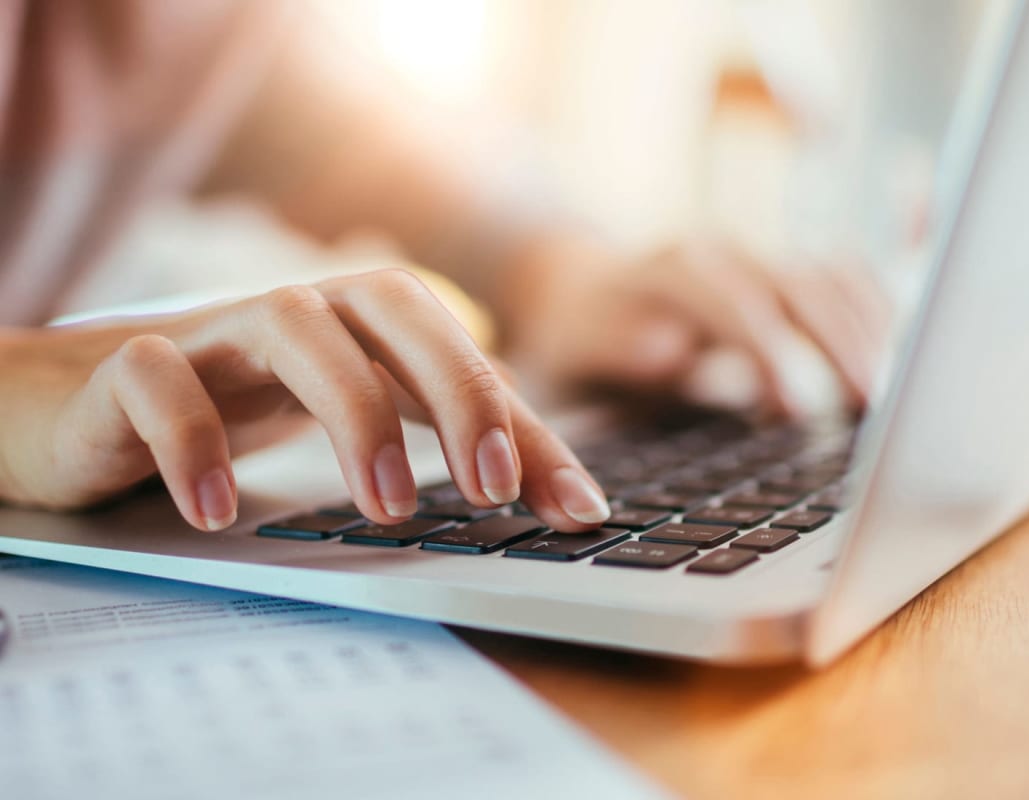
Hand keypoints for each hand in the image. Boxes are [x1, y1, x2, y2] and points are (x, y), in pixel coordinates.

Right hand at [0, 270, 610, 531]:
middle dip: (455, 388)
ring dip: (351, 412)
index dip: (526, 426)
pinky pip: (157, 378)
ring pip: (288, 322)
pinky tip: (221, 511)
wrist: (69, 405)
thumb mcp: (350, 426)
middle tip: (490, 489)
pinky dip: (193, 439)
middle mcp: (299, 312)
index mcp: (358, 325)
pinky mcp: (123, 367)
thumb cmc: (232, 409)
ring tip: (388, 509)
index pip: (461, 354)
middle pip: (391, 303)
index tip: (576, 509)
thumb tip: (570, 502)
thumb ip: (450, 451)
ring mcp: (212, 331)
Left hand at [502, 239, 890, 415]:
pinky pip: (844, 277)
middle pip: (800, 283)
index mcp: (670, 270)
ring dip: (871, 329)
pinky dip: (879, 309)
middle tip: (875, 404)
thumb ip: (620, 349)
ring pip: (832, 276)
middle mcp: (721, 253)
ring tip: (898, 390)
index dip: (770, 352)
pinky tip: (906, 349)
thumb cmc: (577, 340)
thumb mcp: (577, 350)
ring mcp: (756, 258)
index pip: (735, 302)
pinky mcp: (780, 274)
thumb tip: (673, 350)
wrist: (575, 292)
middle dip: (841, 341)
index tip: (796, 406)